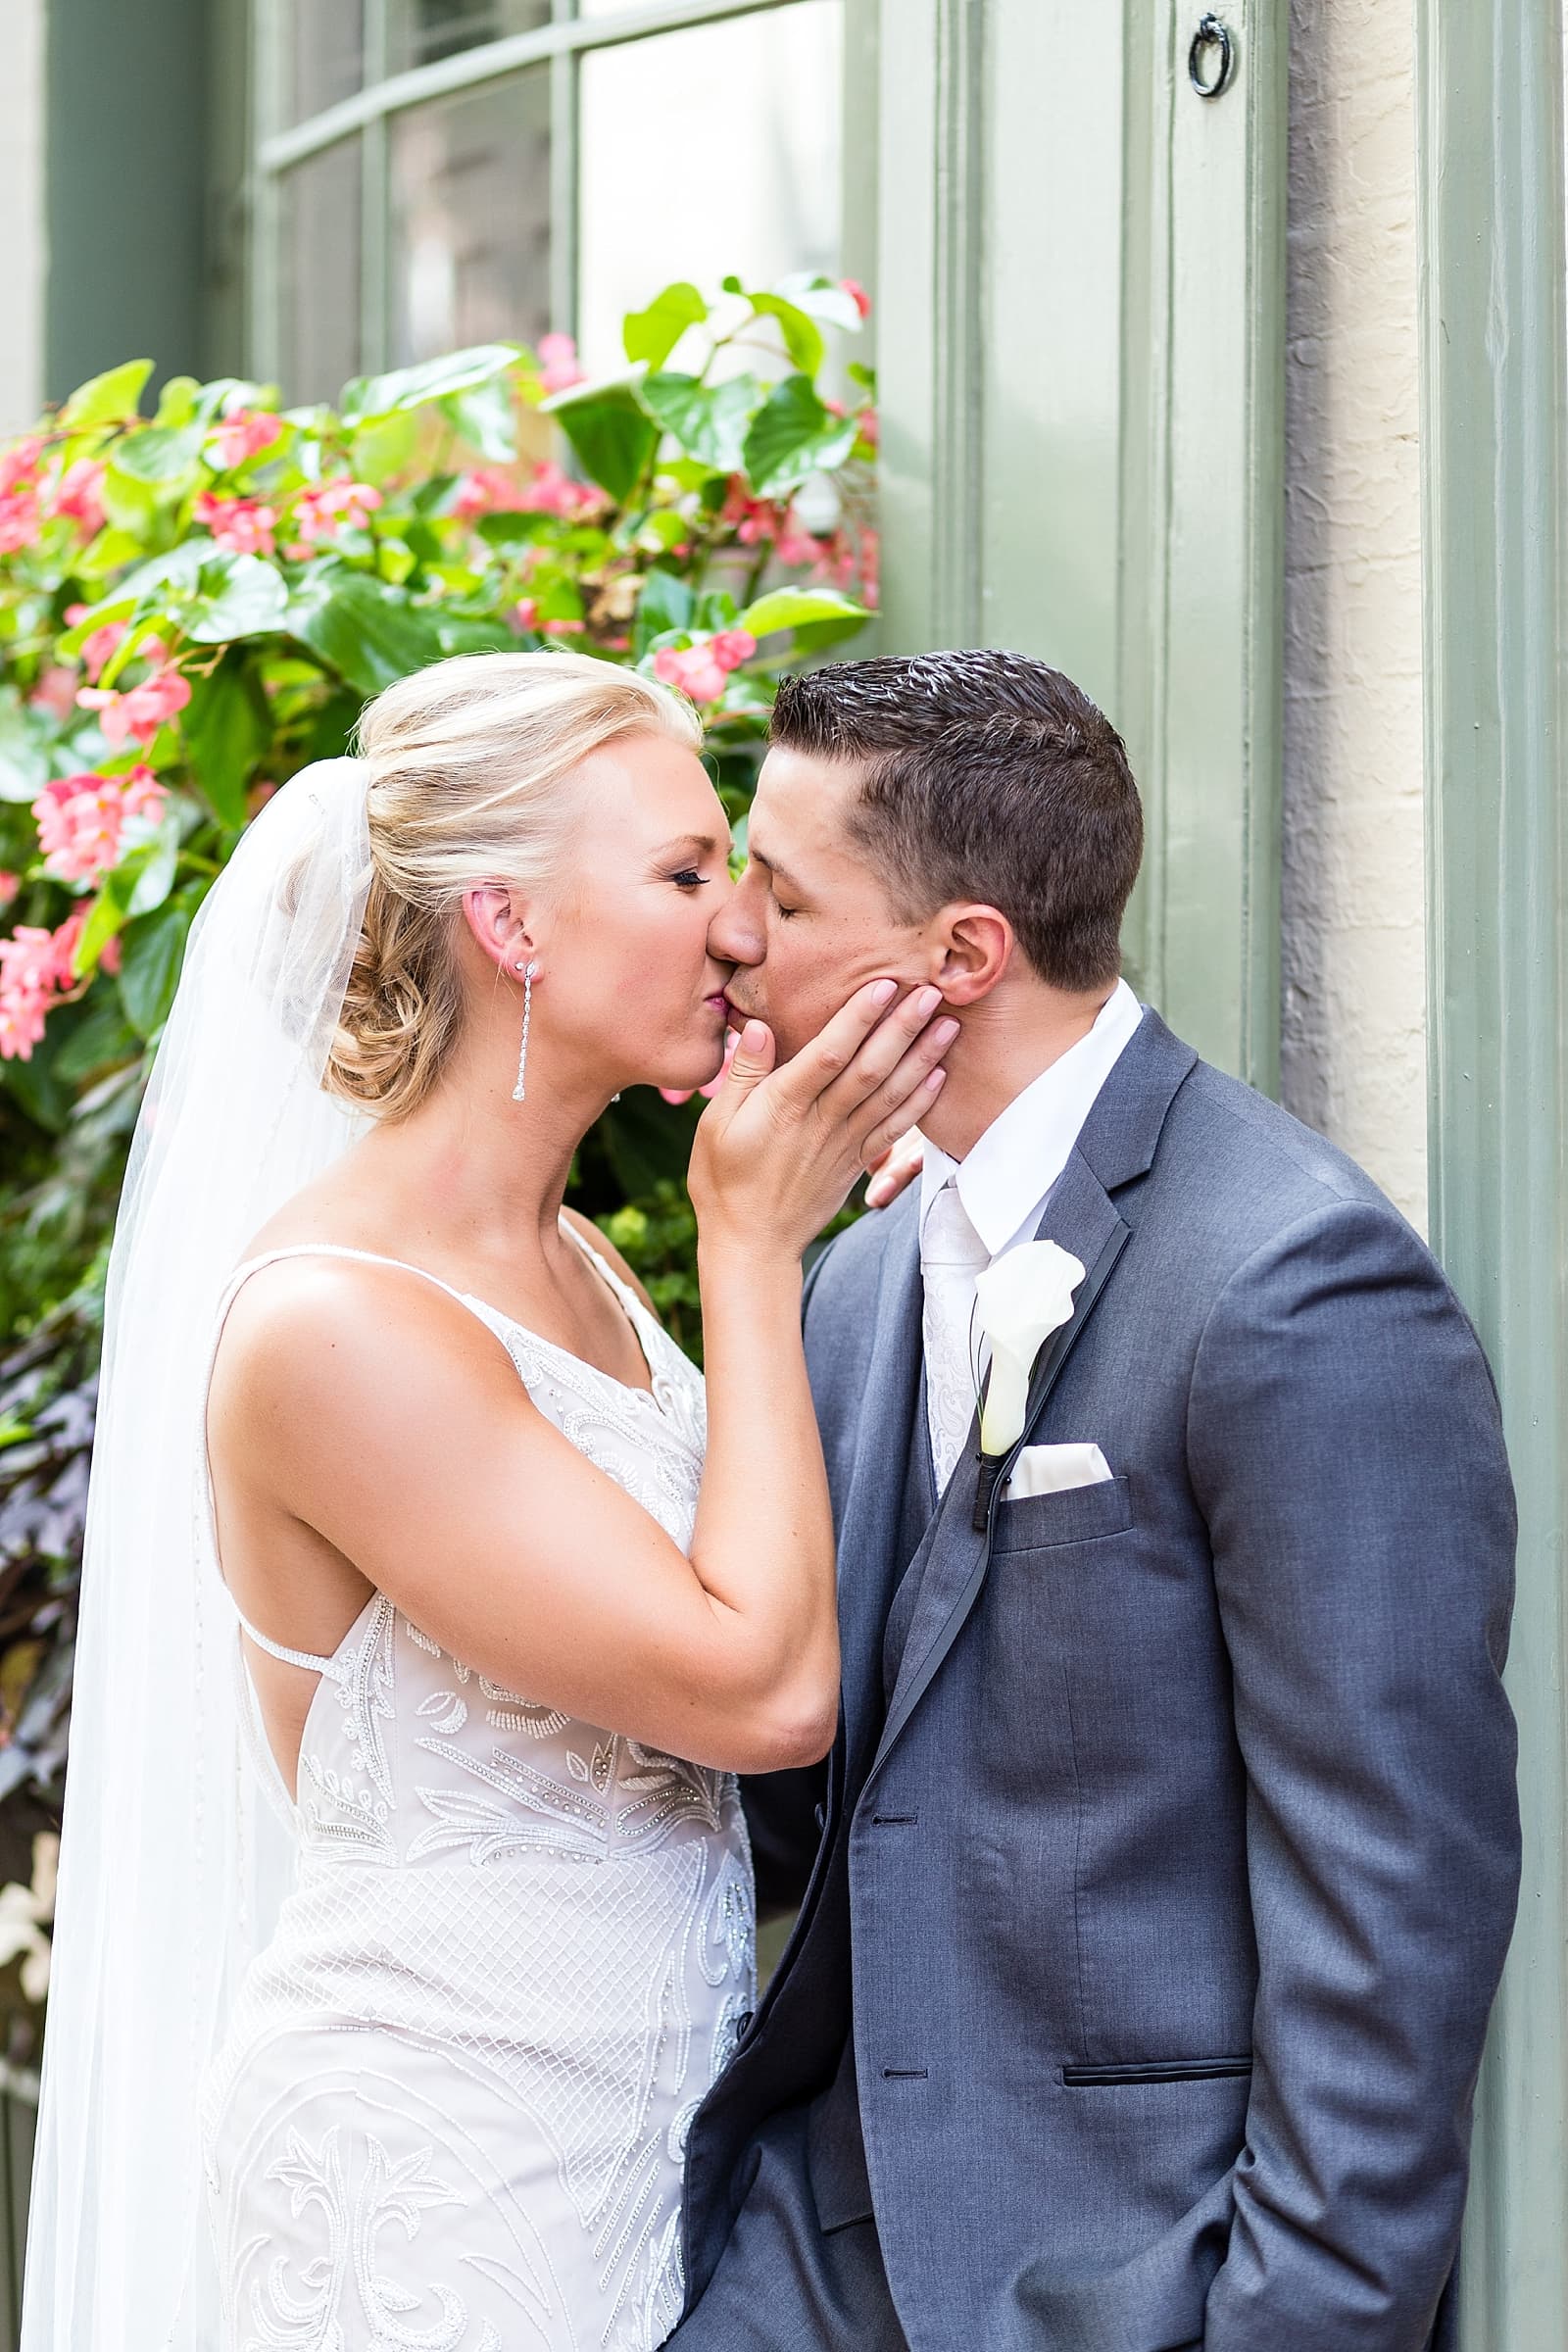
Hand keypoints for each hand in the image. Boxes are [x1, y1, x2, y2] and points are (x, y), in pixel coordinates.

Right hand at [689, 981, 956, 1259]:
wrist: (752, 1243)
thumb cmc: (724, 1180)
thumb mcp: (715, 1125)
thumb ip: (742, 1074)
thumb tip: (758, 1026)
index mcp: (783, 1107)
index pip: (827, 1054)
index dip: (856, 1019)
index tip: (882, 985)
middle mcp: (821, 1122)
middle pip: (869, 1068)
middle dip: (902, 1027)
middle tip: (931, 991)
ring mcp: (844, 1143)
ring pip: (890, 1094)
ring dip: (922, 1058)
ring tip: (949, 1023)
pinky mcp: (857, 1161)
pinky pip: (894, 1128)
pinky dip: (919, 1102)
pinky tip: (939, 1074)